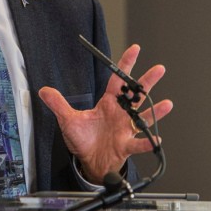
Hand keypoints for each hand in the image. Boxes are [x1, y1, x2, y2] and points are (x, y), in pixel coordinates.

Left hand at [38, 44, 172, 184]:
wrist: (89, 161)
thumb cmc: (83, 140)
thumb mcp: (68, 120)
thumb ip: (58, 104)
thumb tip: (43, 90)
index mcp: (108, 104)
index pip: (117, 80)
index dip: (125, 64)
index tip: (135, 49)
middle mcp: (120, 114)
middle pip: (136, 94)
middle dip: (147, 81)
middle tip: (159, 69)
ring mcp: (125, 129)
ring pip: (142, 116)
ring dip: (155, 111)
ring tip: (167, 104)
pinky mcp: (125, 145)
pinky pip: (138, 143)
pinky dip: (147, 141)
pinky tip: (156, 139)